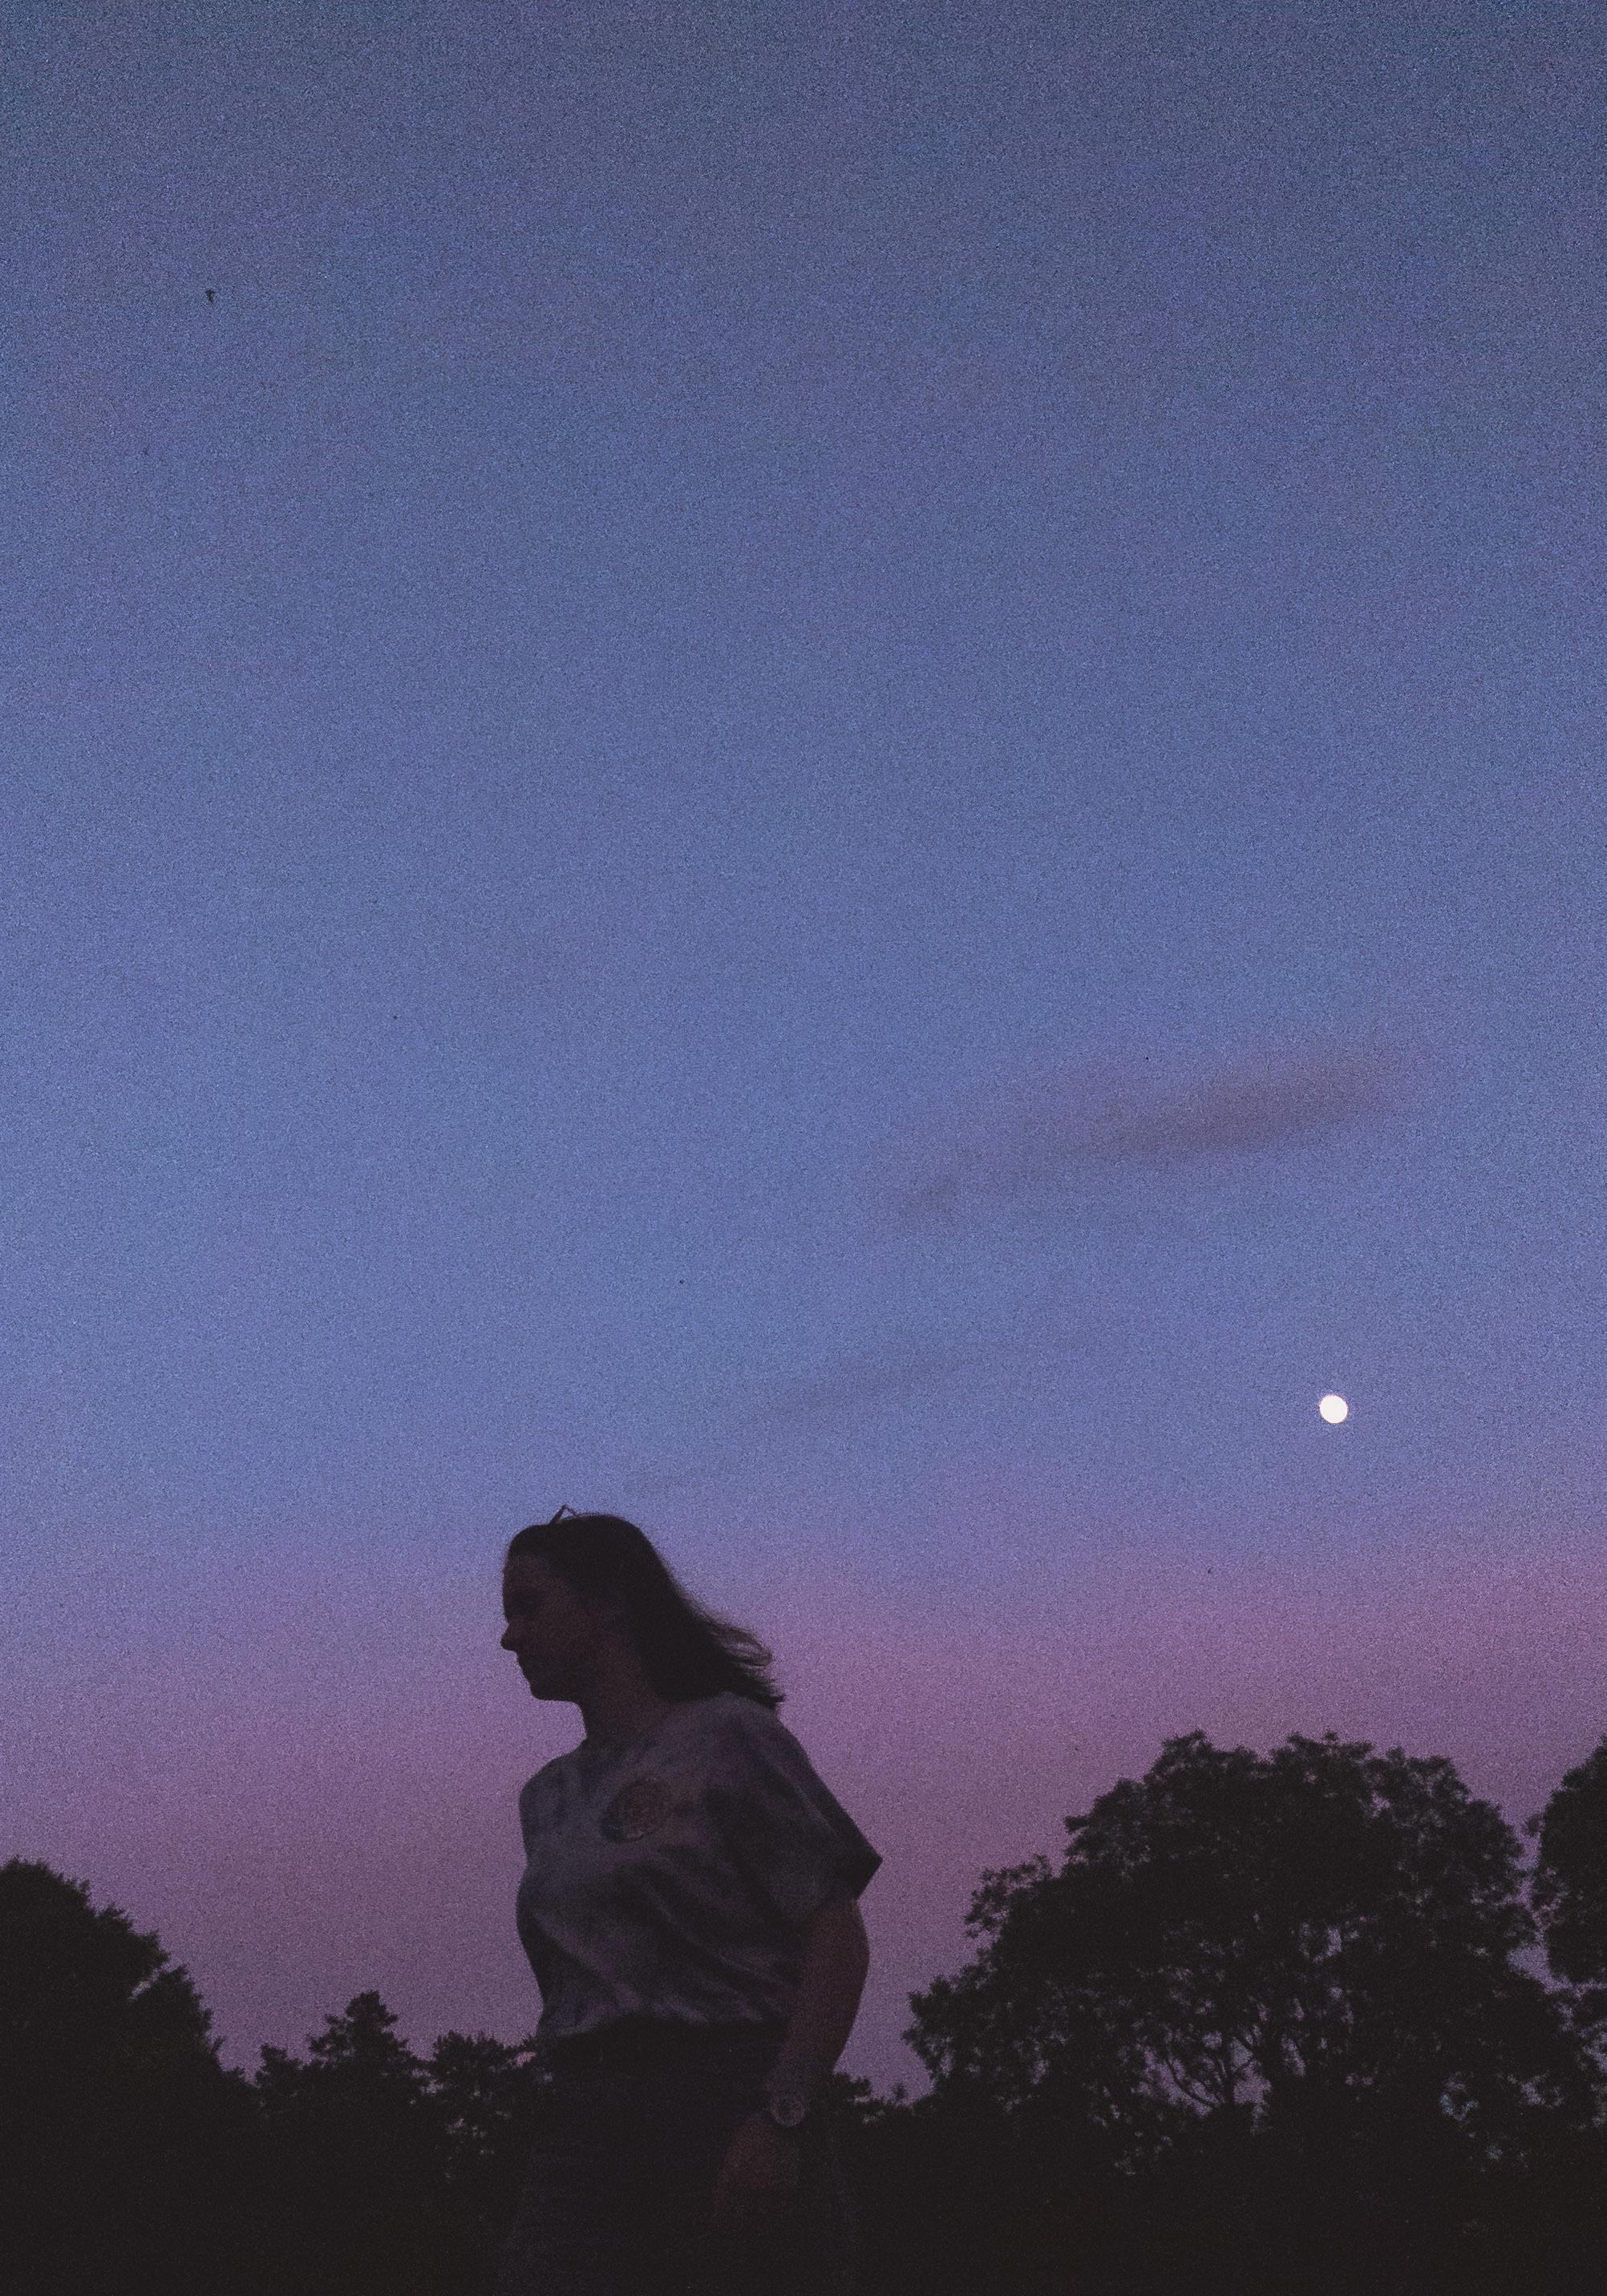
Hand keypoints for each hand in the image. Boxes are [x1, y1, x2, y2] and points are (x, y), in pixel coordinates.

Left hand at [710, 2110, 803, 2245]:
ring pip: (763, 2221)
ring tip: (756, 2237)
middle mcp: (749, 2185)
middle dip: (737, 2236)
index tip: (719, 2233)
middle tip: (736, 2242)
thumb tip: (724, 2202)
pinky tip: (776, 2224)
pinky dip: (779, 2222)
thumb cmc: (751, 2134)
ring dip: (758, 2232)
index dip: (719, 2226)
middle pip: (741, 2221)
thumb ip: (727, 2177)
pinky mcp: (787, 2185)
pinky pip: (784, 2212)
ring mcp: (770, 2187)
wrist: (777, 2120)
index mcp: (732, 2175)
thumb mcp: (731, 2152)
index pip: (722, 2211)